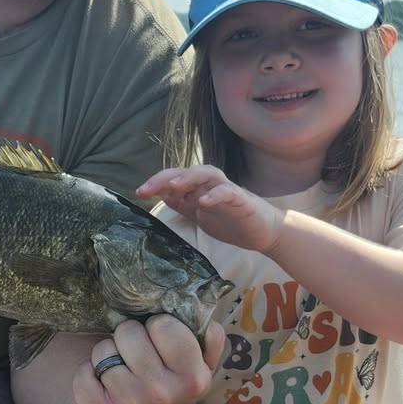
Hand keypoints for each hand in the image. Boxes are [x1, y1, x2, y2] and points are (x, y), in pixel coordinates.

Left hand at [73, 313, 222, 403]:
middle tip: (136, 359)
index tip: (159, 344)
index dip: (157, 328)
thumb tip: (205, 315)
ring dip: (108, 355)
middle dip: (129, 338)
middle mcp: (165, 395)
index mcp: (194, 379)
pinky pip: (84, 370)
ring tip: (120, 372)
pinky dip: (88, 373)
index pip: (163, 324)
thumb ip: (207, 338)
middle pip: (129, 331)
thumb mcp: (195, 364)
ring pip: (105, 349)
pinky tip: (102, 387)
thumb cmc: (163, 380)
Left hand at [138, 165, 286, 253]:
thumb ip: (183, 204)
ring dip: (188, 178)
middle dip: (164, 178)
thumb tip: (162, 196)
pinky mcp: (240, 199)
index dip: (156, 183)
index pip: (174, 179)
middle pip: (186, 172)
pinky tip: (203, 202)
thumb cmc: (231, 220)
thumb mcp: (200, 214)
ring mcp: (226, 189)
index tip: (139, 192)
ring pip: (206, 174)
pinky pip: (226, 193)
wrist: (263, 232)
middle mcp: (211, 183)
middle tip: (146, 189)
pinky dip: (214, 195)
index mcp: (199, 187)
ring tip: (173, 186)